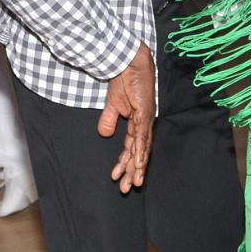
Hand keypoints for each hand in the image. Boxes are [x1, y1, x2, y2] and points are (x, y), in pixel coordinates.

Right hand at [100, 44, 155, 192]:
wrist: (129, 63)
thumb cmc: (123, 80)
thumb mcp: (112, 104)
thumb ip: (109, 120)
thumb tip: (103, 134)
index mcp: (137, 123)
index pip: (131, 148)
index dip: (124, 163)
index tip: (117, 177)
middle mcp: (144, 124)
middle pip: (138, 153)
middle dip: (133, 171)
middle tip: (128, 188)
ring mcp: (146, 119)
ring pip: (142, 148)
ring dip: (138, 166)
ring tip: (134, 182)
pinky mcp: (146, 113)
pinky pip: (142, 135)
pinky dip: (141, 149)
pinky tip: (139, 163)